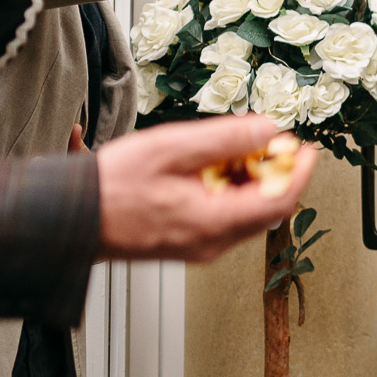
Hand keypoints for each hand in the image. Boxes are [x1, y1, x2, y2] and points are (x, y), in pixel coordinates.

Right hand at [96, 116, 313, 262]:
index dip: (299, 172)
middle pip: (267, 207)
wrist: (68, 217)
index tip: (307, 148)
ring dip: (249, 179)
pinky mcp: (189, 243)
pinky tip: (209, 169)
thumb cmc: (110, 186)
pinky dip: (229, 190)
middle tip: (265, 140)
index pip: (280, 200)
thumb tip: (269, 129)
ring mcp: (200, 247)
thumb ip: (225, 139)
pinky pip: (225, 217)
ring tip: (230, 150)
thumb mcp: (172, 148)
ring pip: (246, 212)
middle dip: (273, 171)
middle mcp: (212, 243)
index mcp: (213, 222)